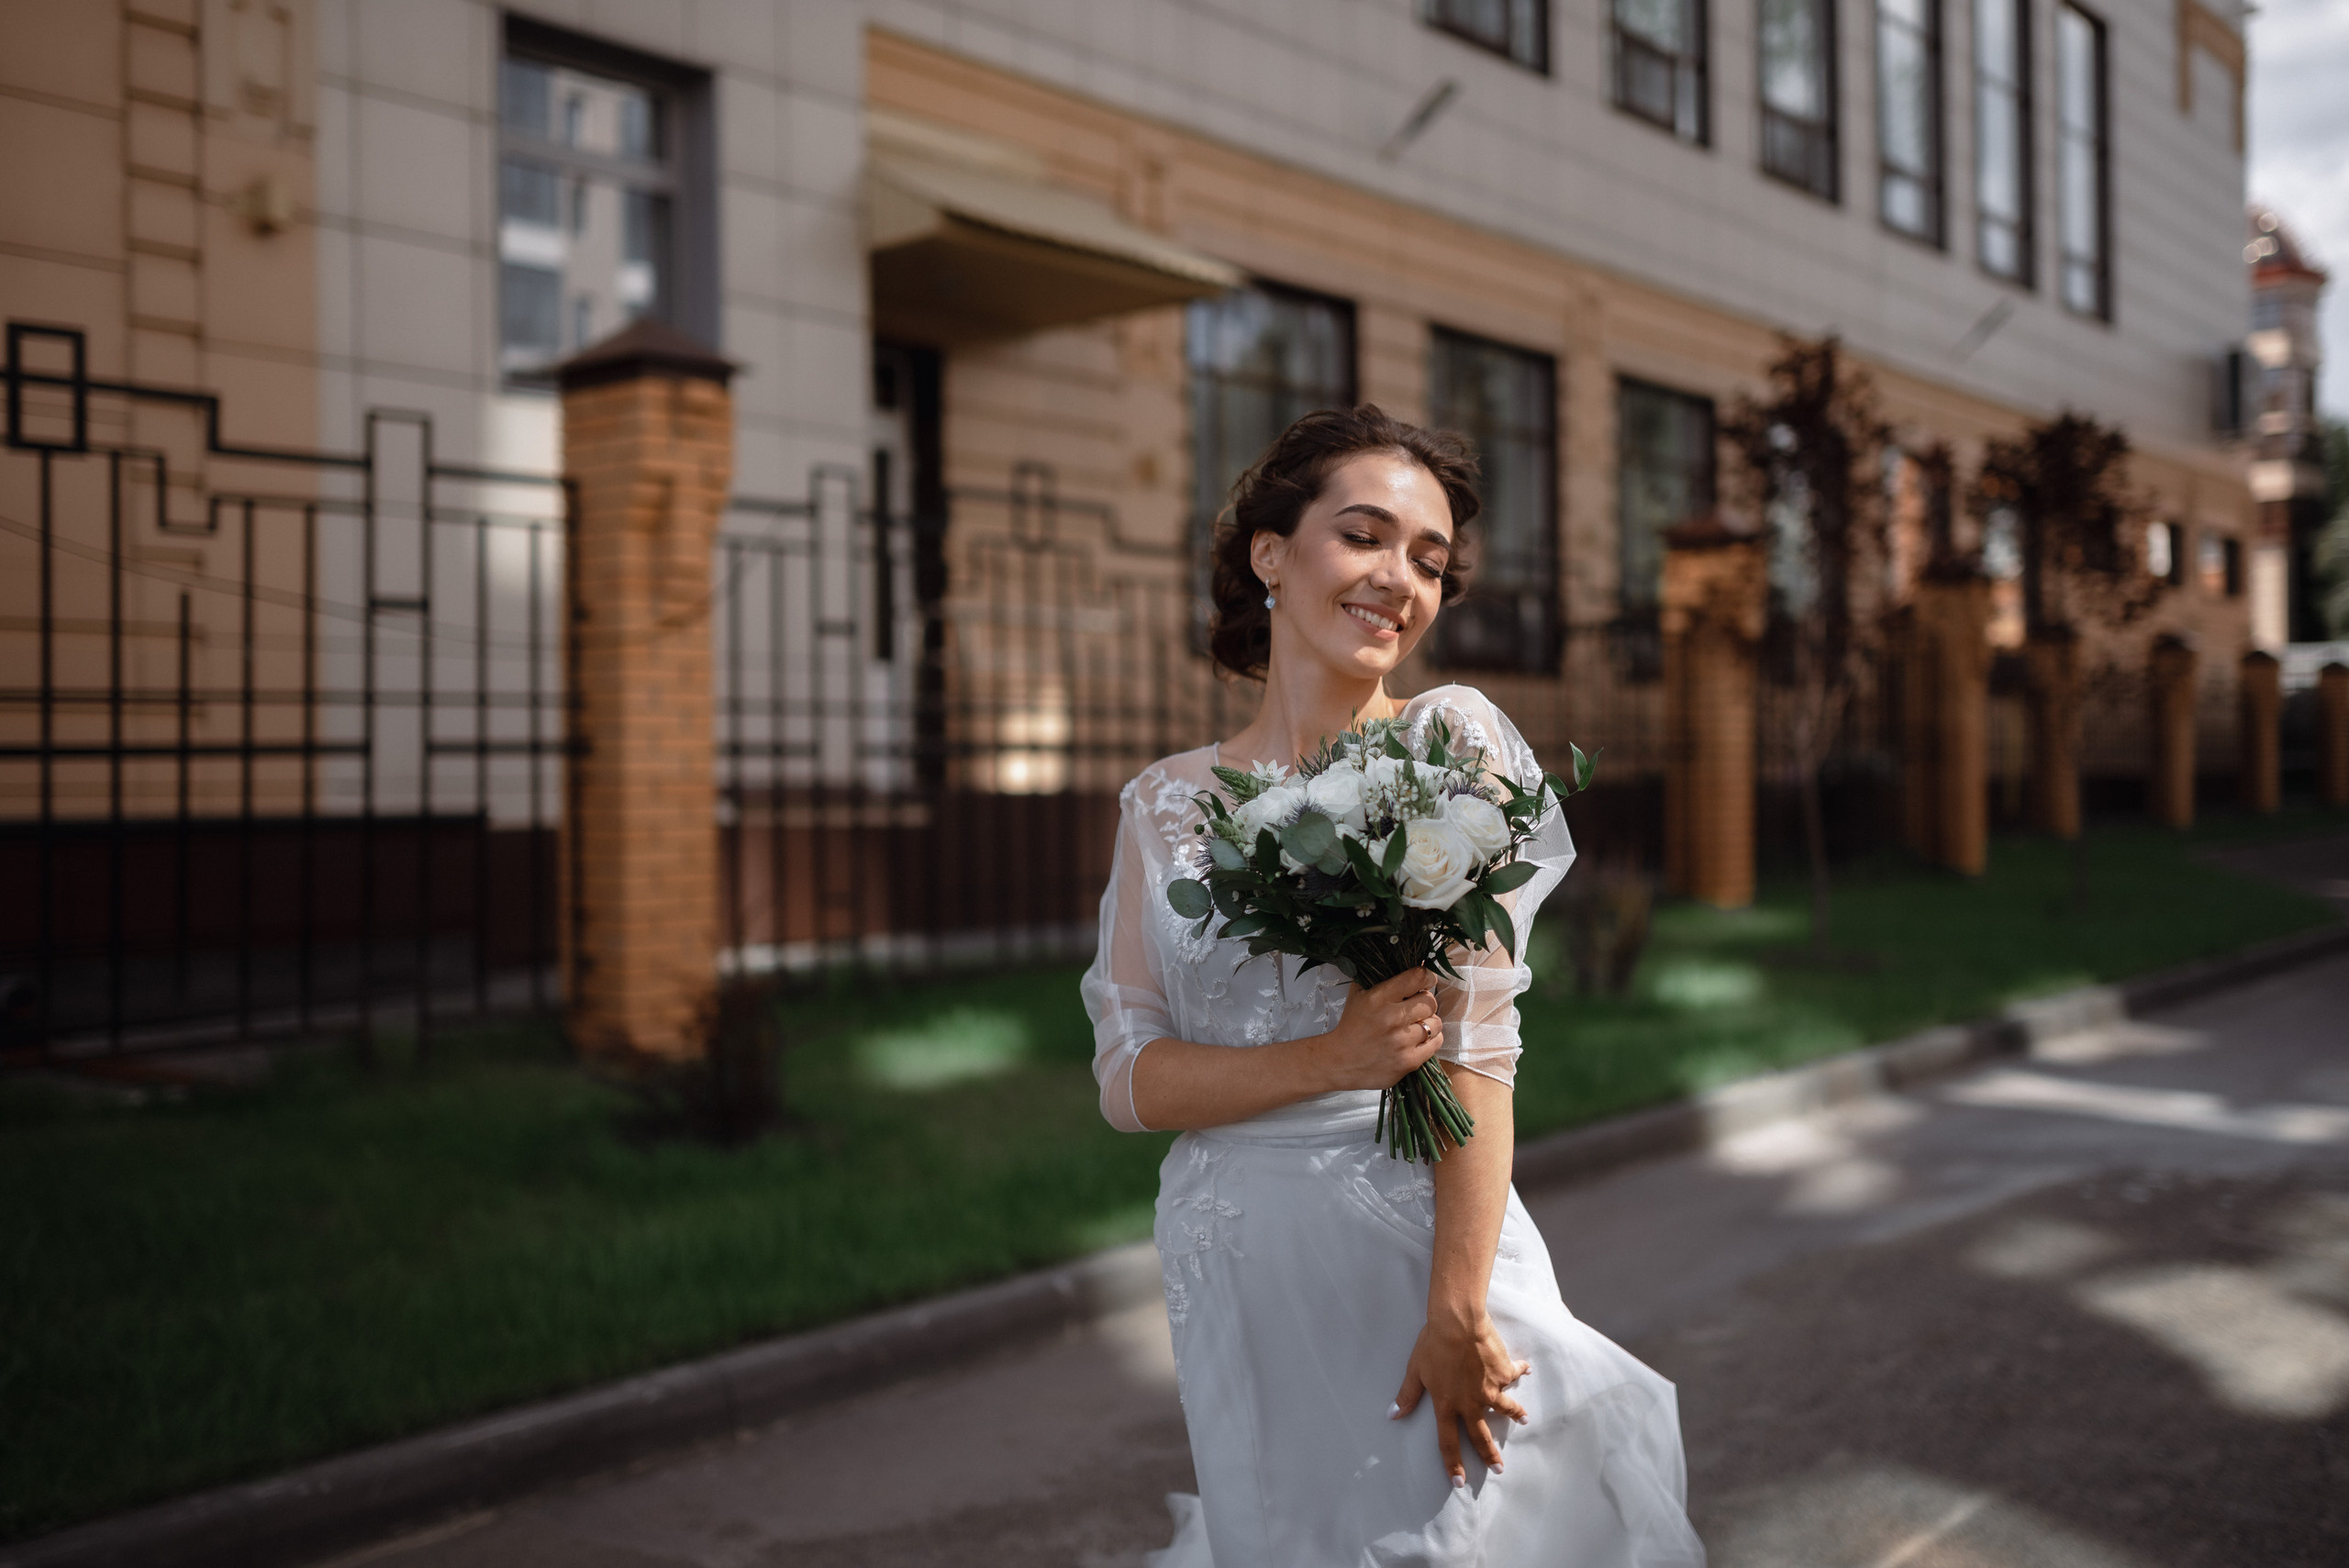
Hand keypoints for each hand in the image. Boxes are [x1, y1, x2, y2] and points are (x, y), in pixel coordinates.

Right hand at [1311, 968, 1441, 1091]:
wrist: (1340, 1062)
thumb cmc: (1351, 1026)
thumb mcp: (1357, 995)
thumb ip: (1377, 978)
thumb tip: (1402, 963)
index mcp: (1379, 997)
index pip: (1417, 977)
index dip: (1427, 977)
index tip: (1425, 981)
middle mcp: (1392, 1018)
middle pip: (1430, 1001)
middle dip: (1425, 1003)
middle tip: (1416, 1008)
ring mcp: (1401, 1041)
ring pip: (1436, 1023)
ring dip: (1429, 1023)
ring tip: (1416, 1025)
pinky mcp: (1408, 1061)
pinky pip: (1436, 1043)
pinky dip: (1430, 1040)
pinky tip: (1419, 1040)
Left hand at [1390, 1310, 1529, 1484]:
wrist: (1458, 1324)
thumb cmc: (1433, 1344)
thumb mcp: (1416, 1371)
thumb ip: (1407, 1395)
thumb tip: (1393, 1415)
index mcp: (1447, 1405)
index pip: (1448, 1442)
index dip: (1453, 1465)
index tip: (1459, 1482)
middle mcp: (1471, 1403)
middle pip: (1481, 1436)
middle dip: (1489, 1455)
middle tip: (1499, 1469)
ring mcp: (1490, 1390)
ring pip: (1506, 1409)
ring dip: (1516, 1415)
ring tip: (1524, 1420)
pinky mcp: (1503, 1373)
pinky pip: (1513, 1374)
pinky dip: (1519, 1371)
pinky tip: (1526, 1369)